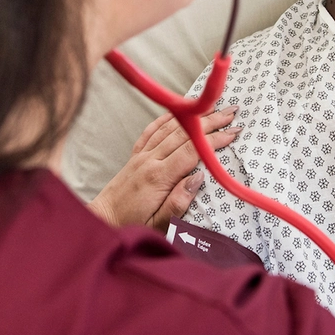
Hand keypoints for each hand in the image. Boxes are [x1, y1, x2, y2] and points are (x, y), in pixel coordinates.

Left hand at [88, 105, 240, 231]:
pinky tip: (178, 112)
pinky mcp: (135, 156)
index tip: (234, 132)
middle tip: (232, 112)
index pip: (192, 151)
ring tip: (213, 108)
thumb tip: (198, 178)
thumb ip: (178, 202)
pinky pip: (152, 131)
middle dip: (210, 122)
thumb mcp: (158, 224)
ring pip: (171, 129)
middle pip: (185, 134)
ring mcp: (141, 155)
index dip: (215, 140)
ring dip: (194, 117)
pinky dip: (167, 119)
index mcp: (158, 177)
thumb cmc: (131, 226)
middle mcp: (149, 160)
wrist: (101, 220)